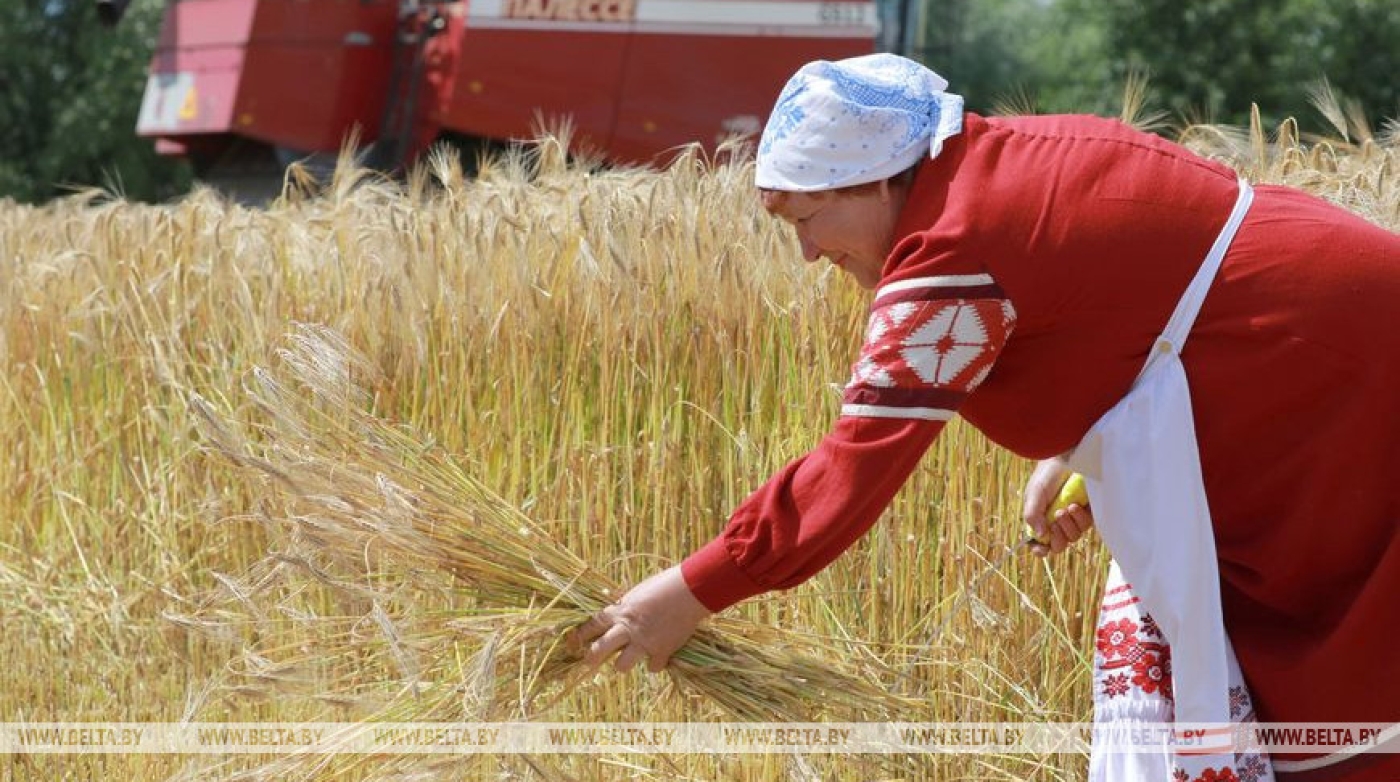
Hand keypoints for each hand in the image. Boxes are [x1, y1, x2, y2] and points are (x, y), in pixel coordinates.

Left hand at [568, 565, 711, 673]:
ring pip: (621, 665)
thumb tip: (617, 612)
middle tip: (589, 663)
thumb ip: (625, 606)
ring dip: (623, 664)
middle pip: (599, 649)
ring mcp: (644, 641)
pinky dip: (655, 663)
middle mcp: (627, 628)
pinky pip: (652, 667)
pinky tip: (658, 657)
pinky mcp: (661, 651)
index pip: (592, 625)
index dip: (580, 635)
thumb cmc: (663, 585)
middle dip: (591, 657)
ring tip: (629, 659)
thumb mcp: (637, 593)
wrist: (688, 591)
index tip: (571, 643)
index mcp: (620, 611)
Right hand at [1022, 456, 1093, 555]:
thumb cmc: (1047, 474)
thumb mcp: (1034, 493)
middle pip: (1058, 545)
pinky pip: (1086, 526)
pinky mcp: (1089, 513)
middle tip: (1054, 523)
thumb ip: (1032, 514)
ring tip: (1065, 508)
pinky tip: (1075, 505)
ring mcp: (1073, 518)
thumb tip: (1040, 535)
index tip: (1042, 549)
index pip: (1040, 542)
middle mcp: (1057, 521)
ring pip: (1073, 537)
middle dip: (1056, 538)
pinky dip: (1079, 518)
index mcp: (1040, 519)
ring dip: (1068, 526)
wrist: (1067, 456)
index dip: (1040, 549)